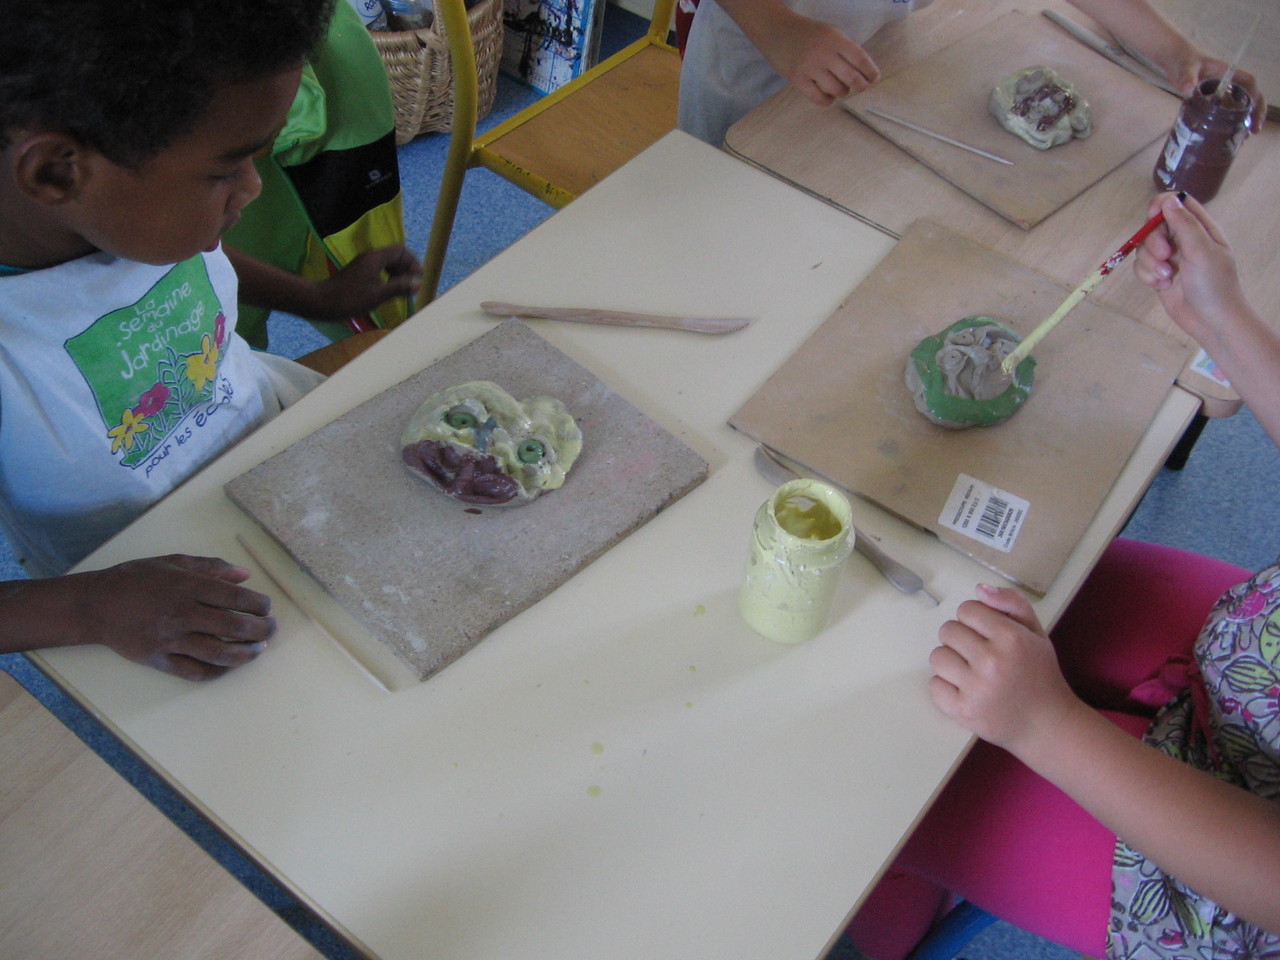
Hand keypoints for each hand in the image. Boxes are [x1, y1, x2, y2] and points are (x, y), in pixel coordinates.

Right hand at [63, 555, 274, 679]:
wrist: (95, 605)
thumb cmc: (136, 579)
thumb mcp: (173, 562)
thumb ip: (211, 567)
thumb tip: (245, 575)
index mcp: (188, 586)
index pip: (236, 598)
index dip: (259, 605)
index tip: (267, 607)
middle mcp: (183, 614)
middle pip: (233, 627)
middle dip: (261, 630)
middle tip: (271, 630)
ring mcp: (171, 640)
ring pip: (219, 654)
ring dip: (246, 654)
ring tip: (257, 650)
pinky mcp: (159, 660)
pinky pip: (194, 671)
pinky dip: (217, 671)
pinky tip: (229, 666)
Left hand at [310, 244, 421, 320]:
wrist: (322, 302)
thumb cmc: (350, 299)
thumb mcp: (378, 295)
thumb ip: (399, 288)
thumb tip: (418, 283)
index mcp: (376, 258)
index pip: (401, 251)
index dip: (413, 263)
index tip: (419, 278)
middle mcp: (370, 257)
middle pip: (395, 255)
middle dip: (407, 268)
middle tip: (413, 285)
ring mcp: (364, 264)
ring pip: (388, 262)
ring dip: (399, 273)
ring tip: (404, 289)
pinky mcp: (359, 272)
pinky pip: (380, 269)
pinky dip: (389, 277)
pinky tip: (389, 290)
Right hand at [765, 15, 880, 105]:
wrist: (777, 30)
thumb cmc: (807, 33)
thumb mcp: (830, 33)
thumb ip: (845, 49)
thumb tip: (863, 72)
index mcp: (835, 39)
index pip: (860, 59)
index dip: (870, 72)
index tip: (874, 78)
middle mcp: (824, 53)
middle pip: (852, 78)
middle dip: (860, 86)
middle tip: (860, 87)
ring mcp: (810, 67)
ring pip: (837, 90)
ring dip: (843, 92)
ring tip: (840, 88)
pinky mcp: (797, 79)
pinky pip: (819, 98)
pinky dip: (828, 100)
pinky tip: (828, 96)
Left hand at [928, 584, 1081, 754]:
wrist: (1047, 725)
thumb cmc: (1040, 674)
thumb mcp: (1036, 633)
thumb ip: (1012, 604)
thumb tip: (979, 589)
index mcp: (1010, 638)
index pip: (967, 609)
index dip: (975, 619)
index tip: (987, 634)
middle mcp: (991, 661)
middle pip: (948, 631)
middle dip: (961, 639)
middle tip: (979, 654)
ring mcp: (975, 688)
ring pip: (937, 656)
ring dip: (951, 661)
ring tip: (971, 672)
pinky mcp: (962, 710)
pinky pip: (934, 684)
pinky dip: (946, 686)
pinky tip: (966, 690)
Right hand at [1133, 192, 1250, 345]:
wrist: (1211, 320)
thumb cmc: (1214, 284)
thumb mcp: (1201, 250)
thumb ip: (1184, 224)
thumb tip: (1168, 200)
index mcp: (1200, 228)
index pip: (1177, 203)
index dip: (1161, 205)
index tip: (1152, 217)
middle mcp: (1184, 240)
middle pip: (1154, 226)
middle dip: (1153, 242)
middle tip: (1165, 256)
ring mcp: (1170, 258)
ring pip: (1144, 248)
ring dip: (1150, 264)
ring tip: (1166, 278)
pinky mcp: (1159, 275)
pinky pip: (1141, 267)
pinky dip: (1147, 276)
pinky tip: (1161, 286)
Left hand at [1166, 54, 1264, 132]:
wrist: (1175, 62)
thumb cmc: (1184, 61)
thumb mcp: (1186, 68)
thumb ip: (1187, 77)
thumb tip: (1187, 89)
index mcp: (1228, 73)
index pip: (1249, 83)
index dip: (1255, 97)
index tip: (1254, 113)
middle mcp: (1229, 83)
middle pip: (1249, 97)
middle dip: (1254, 114)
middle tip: (1252, 133)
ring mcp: (1222, 92)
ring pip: (1239, 107)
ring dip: (1243, 122)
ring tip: (1241, 139)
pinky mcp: (1213, 100)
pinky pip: (1225, 112)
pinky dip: (1228, 123)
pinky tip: (1225, 137)